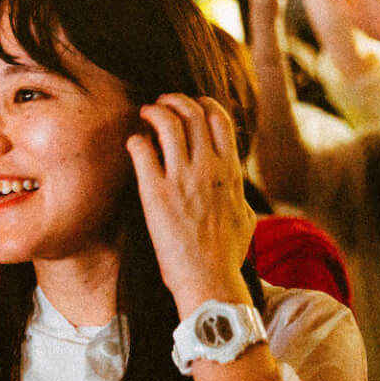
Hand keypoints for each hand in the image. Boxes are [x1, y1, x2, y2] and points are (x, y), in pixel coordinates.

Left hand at [128, 95, 254, 314]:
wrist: (208, 280)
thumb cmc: (227, 256)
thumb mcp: (246, 220)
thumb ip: (240, 197)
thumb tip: (239, 192)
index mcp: (230, 172)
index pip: (219, 119)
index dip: (203, 104)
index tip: (191, 105)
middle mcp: (208, 169)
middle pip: (193, 112)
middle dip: (175, 100)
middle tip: (162, 103)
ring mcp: (182, 178)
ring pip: (167, 123)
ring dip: (153, 111)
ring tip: (144, 113)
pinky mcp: (156, 192)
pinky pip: (142, 149)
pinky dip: (136, 139)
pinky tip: (133, 143)